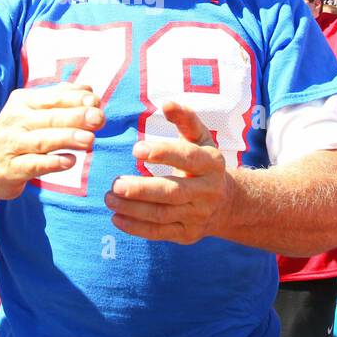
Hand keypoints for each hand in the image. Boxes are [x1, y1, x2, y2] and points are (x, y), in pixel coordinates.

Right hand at [0, 83, 103, 199]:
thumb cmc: (17, 135)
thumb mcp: (33, 112)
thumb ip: (60, 99)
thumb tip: (88, 89)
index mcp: (23, 102)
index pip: (53, 97)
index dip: (76, 99)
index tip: (96, 102)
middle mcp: (15, 120)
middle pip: (49, 117)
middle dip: (76, 117)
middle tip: (99, 118)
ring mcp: (11, 145)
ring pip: (41, 140)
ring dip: (66, 138)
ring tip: (89, 140)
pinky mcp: (10, 169)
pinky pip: (33, 165)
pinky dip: (51, 163)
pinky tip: (70, 162)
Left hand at [105, 101, 230, 244]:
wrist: (227, 204)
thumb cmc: (204, 163)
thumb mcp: (201, 138)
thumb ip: (185, 119)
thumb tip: (166, 103)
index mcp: (212, 164)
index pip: (188, 158)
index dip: (163, 153)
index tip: (135, 149)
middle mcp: (207, 191)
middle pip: (172, 192)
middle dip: (142, 189)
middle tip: (115, 183)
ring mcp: (198, 216)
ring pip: (162, 215)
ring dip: (133, 209)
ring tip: (109, 198)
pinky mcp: (187, 234)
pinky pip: (159, 233)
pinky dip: (136, 228)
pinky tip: (116, 218)